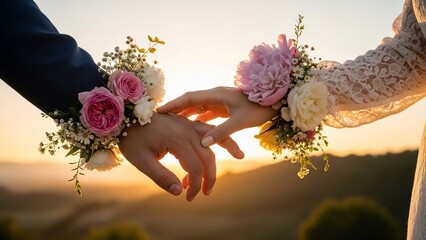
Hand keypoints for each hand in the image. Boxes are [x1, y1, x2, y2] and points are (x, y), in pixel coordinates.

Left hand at [118, 112, 242, 200]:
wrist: (126, 115)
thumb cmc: (131, 138)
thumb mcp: (141, 160)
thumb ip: (160, 176)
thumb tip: (179, 192)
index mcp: (176, 140)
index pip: (194, 167)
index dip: (195, 185)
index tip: (188, 197)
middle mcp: (186, 131)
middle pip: (207, 157)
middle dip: (209, 177)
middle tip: (205, 193)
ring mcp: (188, 124)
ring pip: (213, 139)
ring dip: (224, 150)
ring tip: (239, 156)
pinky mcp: (186, 122)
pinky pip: (206, 129)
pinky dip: (217, 136)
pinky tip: (220, 145)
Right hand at [157, 87, 277, 148]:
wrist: (277, 100)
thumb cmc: (259, 109)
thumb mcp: (240, 122)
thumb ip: (222, 132)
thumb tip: (203, 144)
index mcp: (216, 95)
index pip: (189, 98)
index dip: (173, 105)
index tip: (159, 112)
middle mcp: (215, 95)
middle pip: (190, 101)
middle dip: (175, 109)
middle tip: (159, 119)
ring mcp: (220, 100)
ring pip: (197, 106)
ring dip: (185, 114)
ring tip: (171, 124)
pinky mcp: (225, 106)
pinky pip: (206, 111)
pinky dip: (197, 118)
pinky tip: (192, 127)